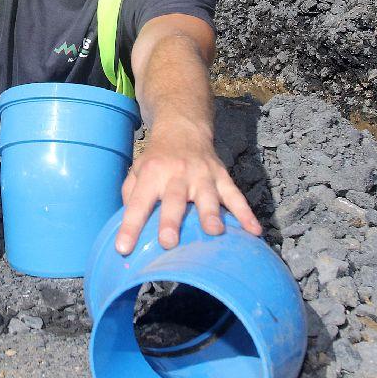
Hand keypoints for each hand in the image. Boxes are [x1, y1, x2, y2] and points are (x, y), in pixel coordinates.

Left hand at [115, 125, 261, 254]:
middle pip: (174, 198)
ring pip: (207, 195)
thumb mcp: (137, 171)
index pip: (137, 202)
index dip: (130, 226)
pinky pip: (235, 195)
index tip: (123, 248)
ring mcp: (202, 175)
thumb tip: (126, 227)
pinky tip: (254, 230)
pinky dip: (246, 213)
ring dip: (211, 213)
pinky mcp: (222, 176)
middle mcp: (176, 173)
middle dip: (171, 220)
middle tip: (168, 242)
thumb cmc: (157, 159)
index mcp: (151, 173)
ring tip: (214, 232)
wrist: (184, 129)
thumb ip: (130, 196)